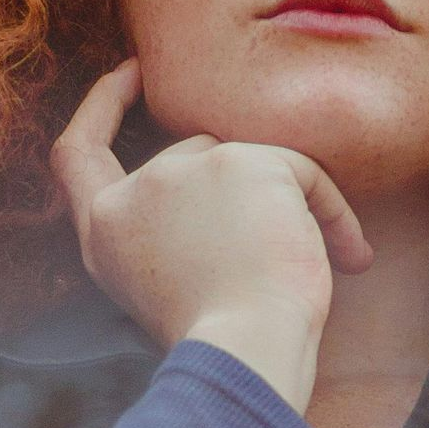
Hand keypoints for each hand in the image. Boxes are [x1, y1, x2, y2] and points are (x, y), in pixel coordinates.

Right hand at [49, 56, 373, 404]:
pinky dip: (332, 214)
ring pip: (251, 160)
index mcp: (104, 236)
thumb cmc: (227, 346)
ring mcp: (178, 171)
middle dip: (244, 192)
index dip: (102, 107)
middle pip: (195, 155)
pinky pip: (302, 170)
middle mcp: (131, 198)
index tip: (133, 73)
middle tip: (289, 252)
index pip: (80, 154)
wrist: (246, 354)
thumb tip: (238, 191)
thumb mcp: (173, 286)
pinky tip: (349, 259)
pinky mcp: (235, 161)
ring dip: (291, 209)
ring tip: (313, 267)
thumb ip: (179, 230)